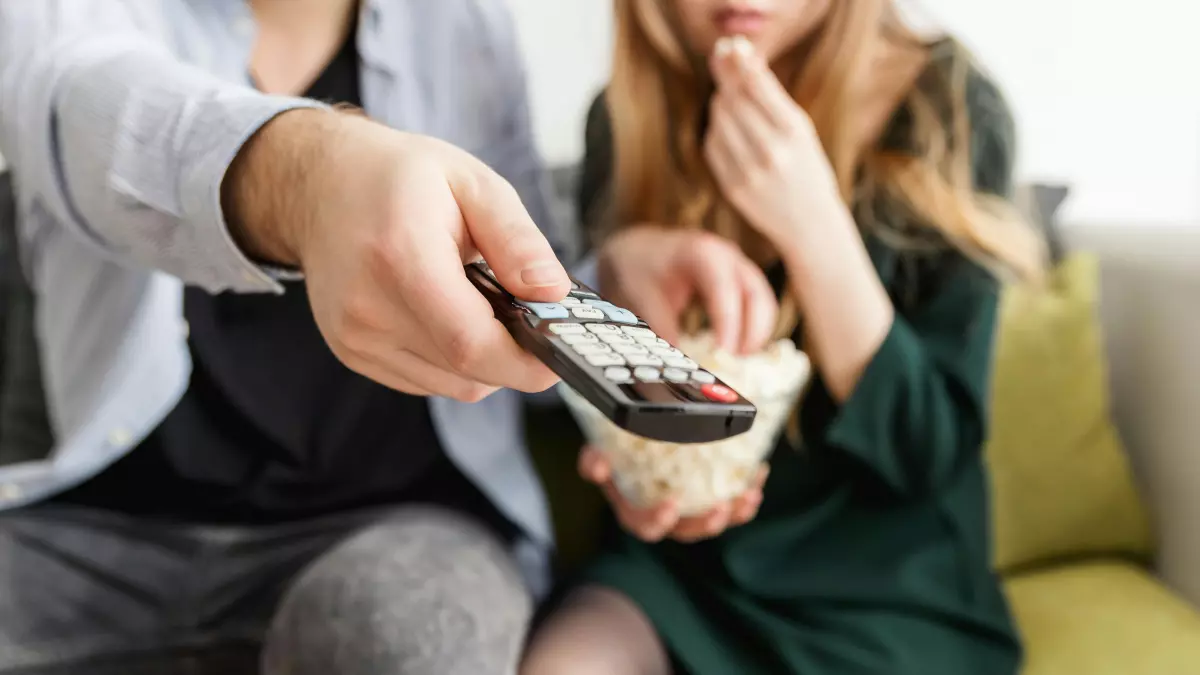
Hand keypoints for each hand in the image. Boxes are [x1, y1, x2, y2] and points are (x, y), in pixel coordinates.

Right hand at [227, 110, 569, 400]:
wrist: (320, 185)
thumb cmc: (400, 177)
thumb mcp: (472, 184)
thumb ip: (517, 239)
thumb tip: (554, 293)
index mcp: (401, 255)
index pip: (470, 342)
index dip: (525, 361)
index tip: (561, 352)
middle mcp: (369, 307)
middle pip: (465, 371)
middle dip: (514, 357)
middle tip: (534, 320)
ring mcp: (355, 336)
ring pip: (451, 384)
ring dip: (484, 360)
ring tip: (484, 306)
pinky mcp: (352, 352)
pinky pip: (426, 380)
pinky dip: (453, 361)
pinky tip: (451, 315)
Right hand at [578, 446, 767, 542]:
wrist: (632, 445)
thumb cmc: (615, 453)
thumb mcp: (598, 454)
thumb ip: (593, 460)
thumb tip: (598, 465)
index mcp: (635, 512)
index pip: (646, 527)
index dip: (658, 520)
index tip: (672, 505)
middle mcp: (665, 518)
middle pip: (687, 532)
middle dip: (706, 524)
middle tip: (721, 509)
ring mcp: (690, 511)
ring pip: (714, 521)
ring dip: (735, 513)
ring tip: (749, 495)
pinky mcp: (711, 499)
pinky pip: (733, 504)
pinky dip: (747, 493)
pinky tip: (760, 472)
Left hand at [597, 226, 776, 353]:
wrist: (639, 249)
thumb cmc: (642, 267)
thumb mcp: (643, 296)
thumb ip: (662, 329)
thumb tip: (678, 363)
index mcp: (702, 252)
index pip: (724, 288)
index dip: (728, 322)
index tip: (723, 353)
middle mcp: (728, 256)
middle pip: (756, 295)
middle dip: (752, 331)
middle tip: (735, 361)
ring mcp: (738, 267)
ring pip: (763, 301)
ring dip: (756, 333)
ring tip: (736, 360)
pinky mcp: (741, 280)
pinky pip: (758, 305)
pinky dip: (753, 328)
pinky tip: (737, 349)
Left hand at [704, 39, 849, 250]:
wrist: (810, 222)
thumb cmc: (808, 168)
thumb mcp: (801, 130)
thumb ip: (772, 98)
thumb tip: (742, 60)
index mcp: (794, 131)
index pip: (756, 84)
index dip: (739, 61)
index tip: (731, 47)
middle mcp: (771, 150)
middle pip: (733, 99)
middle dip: (726, 78)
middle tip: (723, 63)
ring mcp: (749, 171)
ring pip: (719, 119)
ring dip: (721, 104)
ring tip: (730, 100)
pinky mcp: (732, 187)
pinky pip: (712, 145)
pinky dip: (717, 131)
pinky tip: (727, 129)